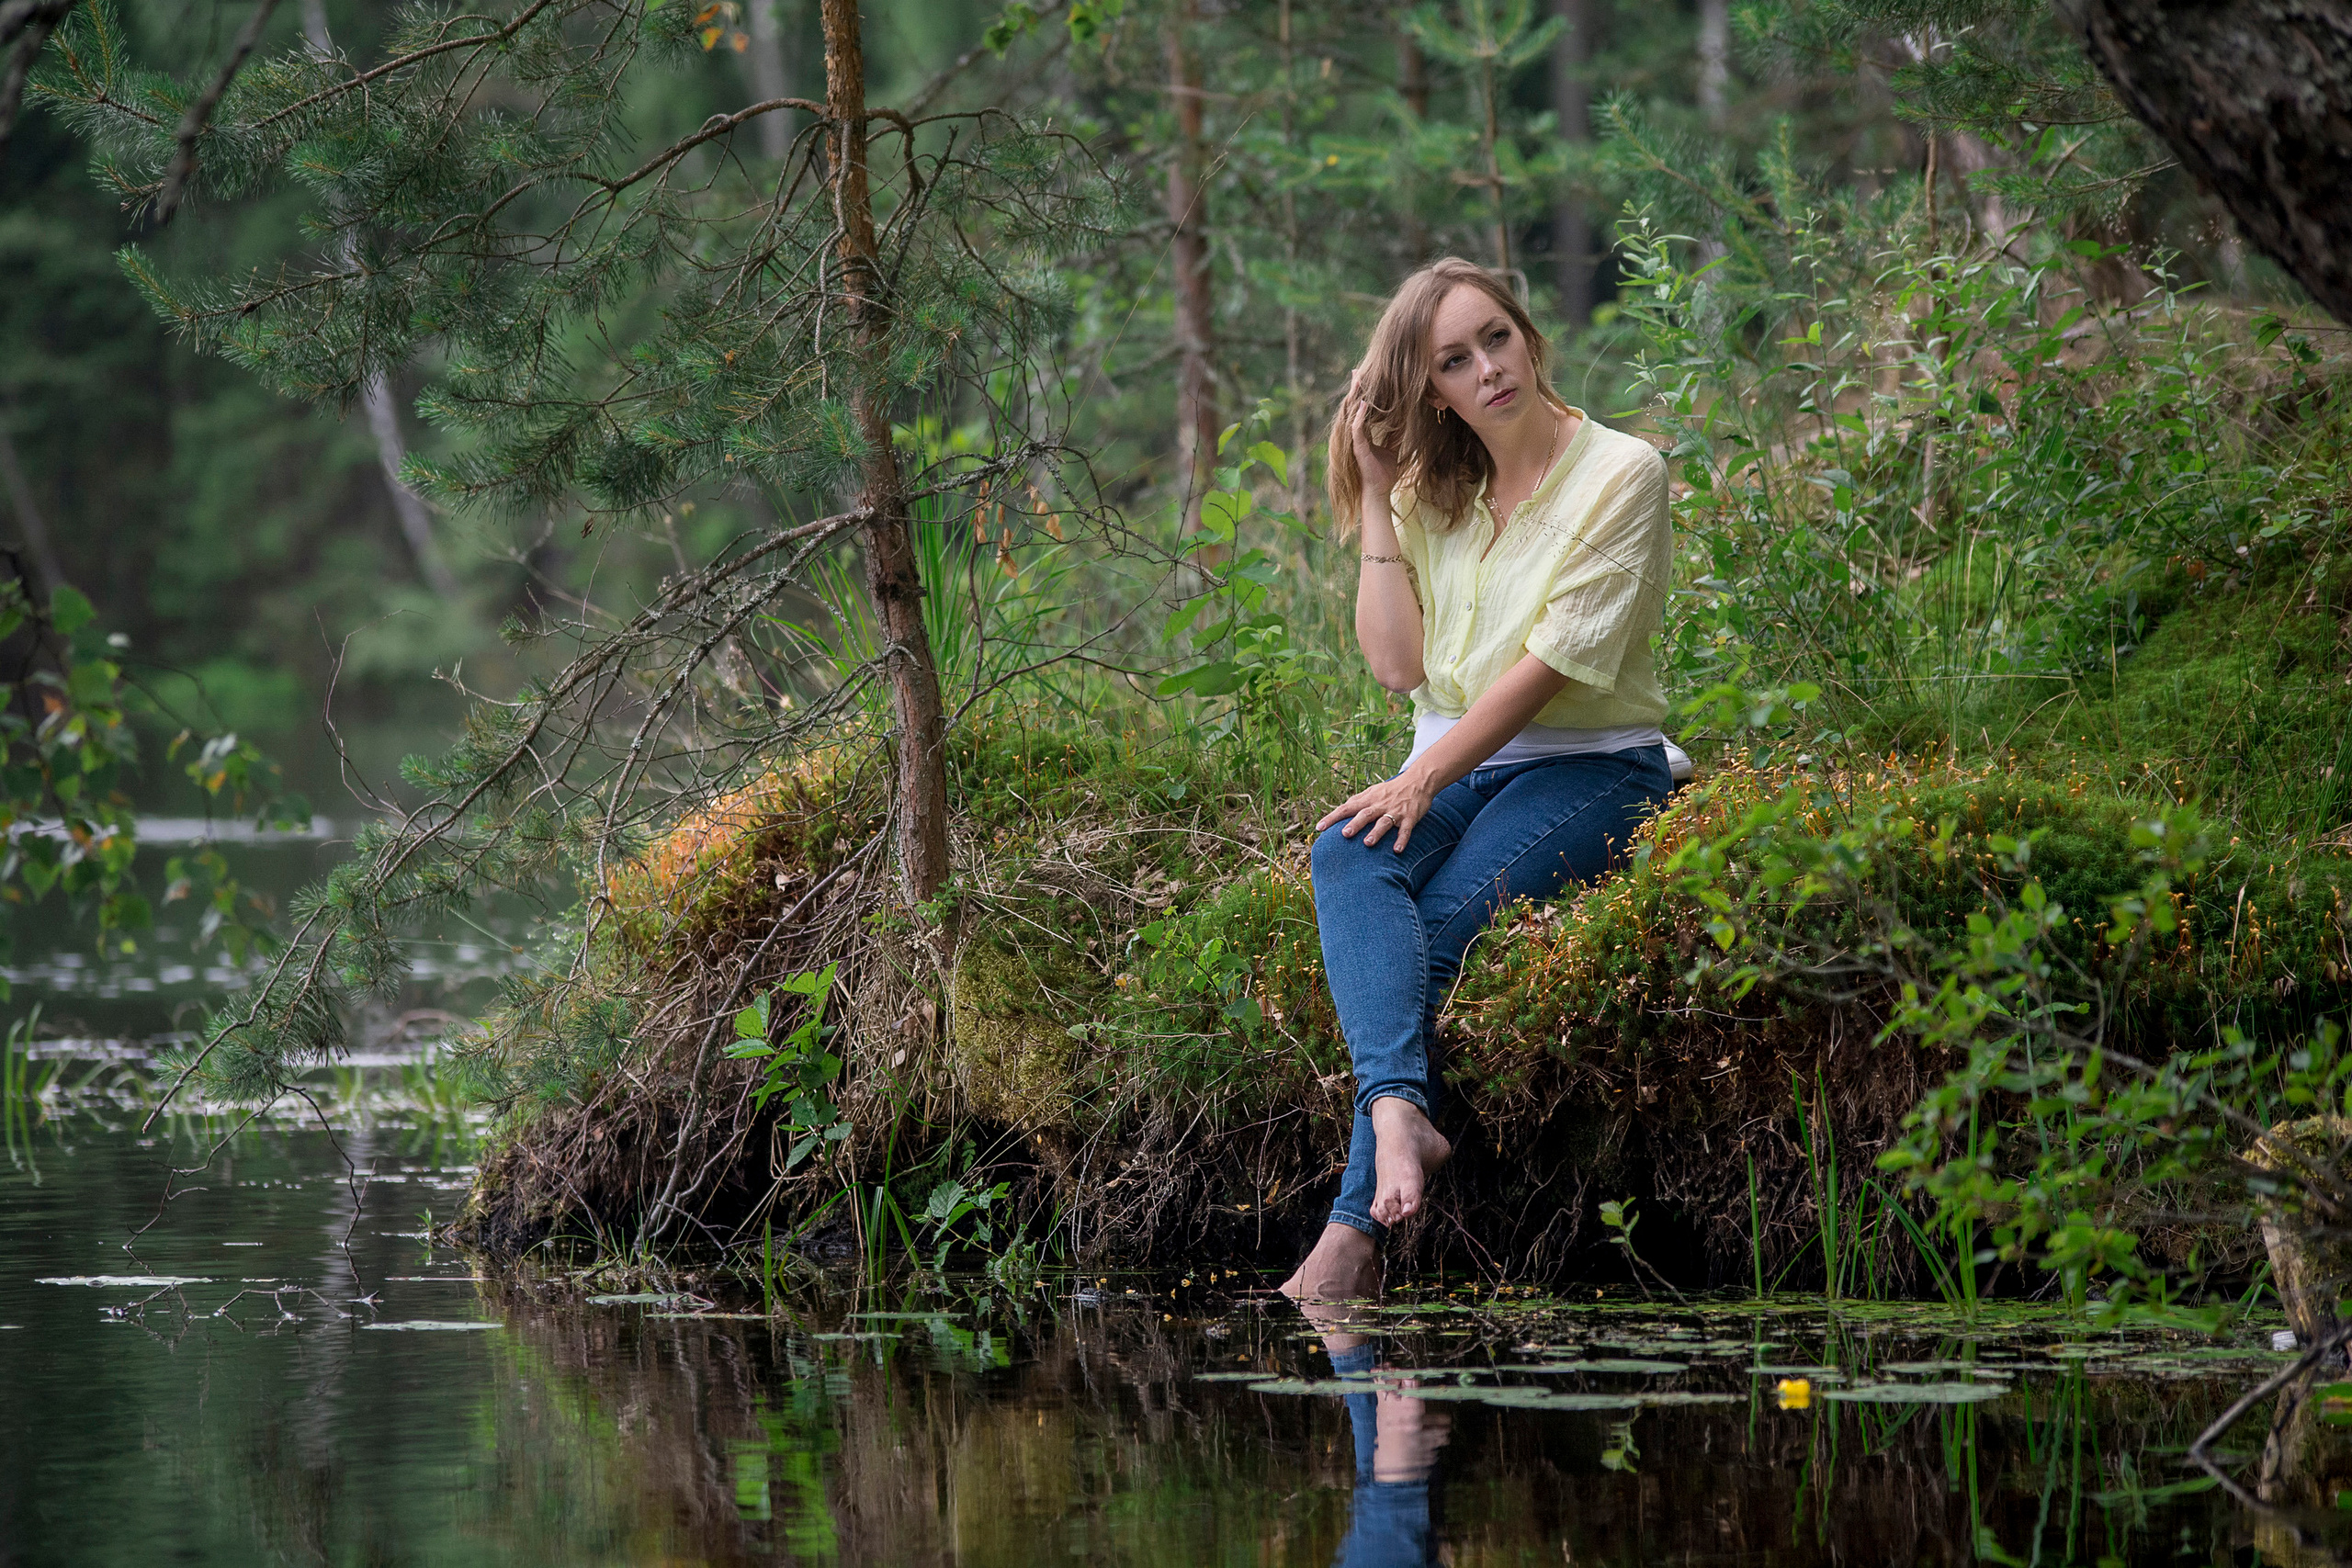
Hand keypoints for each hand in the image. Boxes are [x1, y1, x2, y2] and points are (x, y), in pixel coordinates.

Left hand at [1317, 769, 1433, 851]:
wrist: (1418, 781)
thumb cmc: (1391, 790)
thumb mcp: (1372, 791)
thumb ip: (1357, 800)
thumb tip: (1340, 809)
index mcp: (1368, 799)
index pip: (1346, 808)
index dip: (1332, 818)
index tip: (1319, 828)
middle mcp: (1380, 805)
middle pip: (1365, 814)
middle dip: (1355, 824)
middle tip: (1344, 834)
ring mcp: (1395, 811)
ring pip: (1384, 822)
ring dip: (1376, 832)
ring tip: (1368, 843)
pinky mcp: (1410, 817)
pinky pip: (1405, 829)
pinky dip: (1402, 839)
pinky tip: (1397, 850)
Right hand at [1344, 369, 1400, 499]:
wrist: (1379, 491)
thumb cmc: (1383, 473)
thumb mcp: (1392, 449)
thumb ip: (1395, 435)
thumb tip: (1404, 423)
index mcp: (1364, 435)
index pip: (1361, 410)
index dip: (1362, 395)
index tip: (1364, 378)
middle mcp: (1357, 436)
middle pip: (1354, 408)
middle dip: (1355, 390)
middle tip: (1356, 371)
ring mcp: (1356, 441)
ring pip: (1353, 415)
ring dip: (1355, 397)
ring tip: (1357, 380)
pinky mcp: (1358, 448)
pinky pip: (1357, 428)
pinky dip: (1360, 416)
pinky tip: (1363, 403)